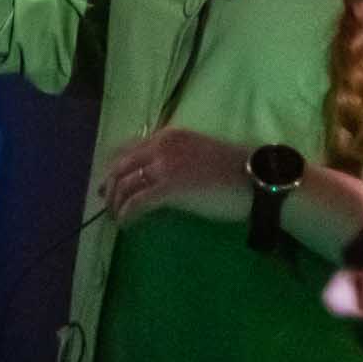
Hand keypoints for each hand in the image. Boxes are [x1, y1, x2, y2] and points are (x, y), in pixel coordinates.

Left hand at [101, 128, 250, 220]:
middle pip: (120, 166)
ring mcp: (164, 166)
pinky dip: (127, 214)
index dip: (114, 168)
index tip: (108, 184)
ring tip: (116, 218)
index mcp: (168, 137)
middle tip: (107, 205)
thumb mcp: (196, 153)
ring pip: (125, 184)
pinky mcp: (169, 187)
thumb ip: (173, 159)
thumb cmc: (232, 172)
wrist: (255, 180)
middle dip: (110, 187)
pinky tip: (127, 224)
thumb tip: (154, 177)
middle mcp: (162, 146)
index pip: (128, 149)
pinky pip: (137, 202)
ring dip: (116, 204)